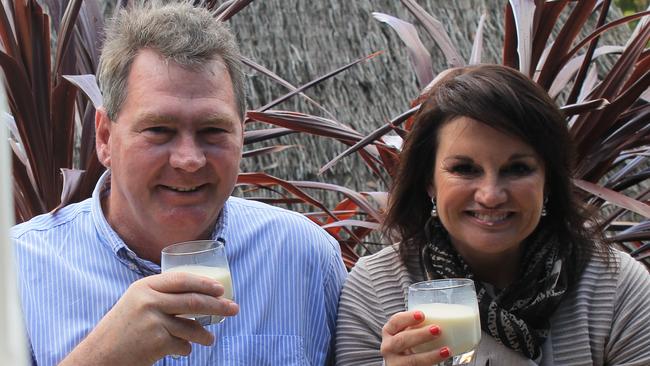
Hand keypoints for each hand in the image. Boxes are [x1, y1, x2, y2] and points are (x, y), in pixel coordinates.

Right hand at [59, 271, 238, 365]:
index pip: (181, 279)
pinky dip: (185, 349)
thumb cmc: (121, 330)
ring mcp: (153, 321)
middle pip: (193, 301)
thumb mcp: (136, 303)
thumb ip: (161, 295)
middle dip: (218, 306)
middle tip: (234, 309)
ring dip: (204, 335)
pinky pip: (182, 345)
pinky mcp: (156, 342)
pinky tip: (180, 350)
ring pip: (191, 327)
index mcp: (144, 287)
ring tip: (209, 339)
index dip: (204, 282)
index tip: (221, 288)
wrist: (99, 357)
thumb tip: (199, 293)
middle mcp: (149, 301)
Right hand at [380, 310, 450, 365]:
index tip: (422, 315)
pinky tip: (441, 359)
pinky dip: (430, 364)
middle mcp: (388, 347)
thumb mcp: (407, 334)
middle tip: (437, 330)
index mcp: (389, 332)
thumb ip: (416, 328)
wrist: (402, 364)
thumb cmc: (406, 345)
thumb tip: (442, 320)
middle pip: (402, 340)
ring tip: (445, 350)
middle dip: (420, 335)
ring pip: (411, 360)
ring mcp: (395, 362)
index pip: (395, 322)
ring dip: (430, 355)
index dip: (408, 317)